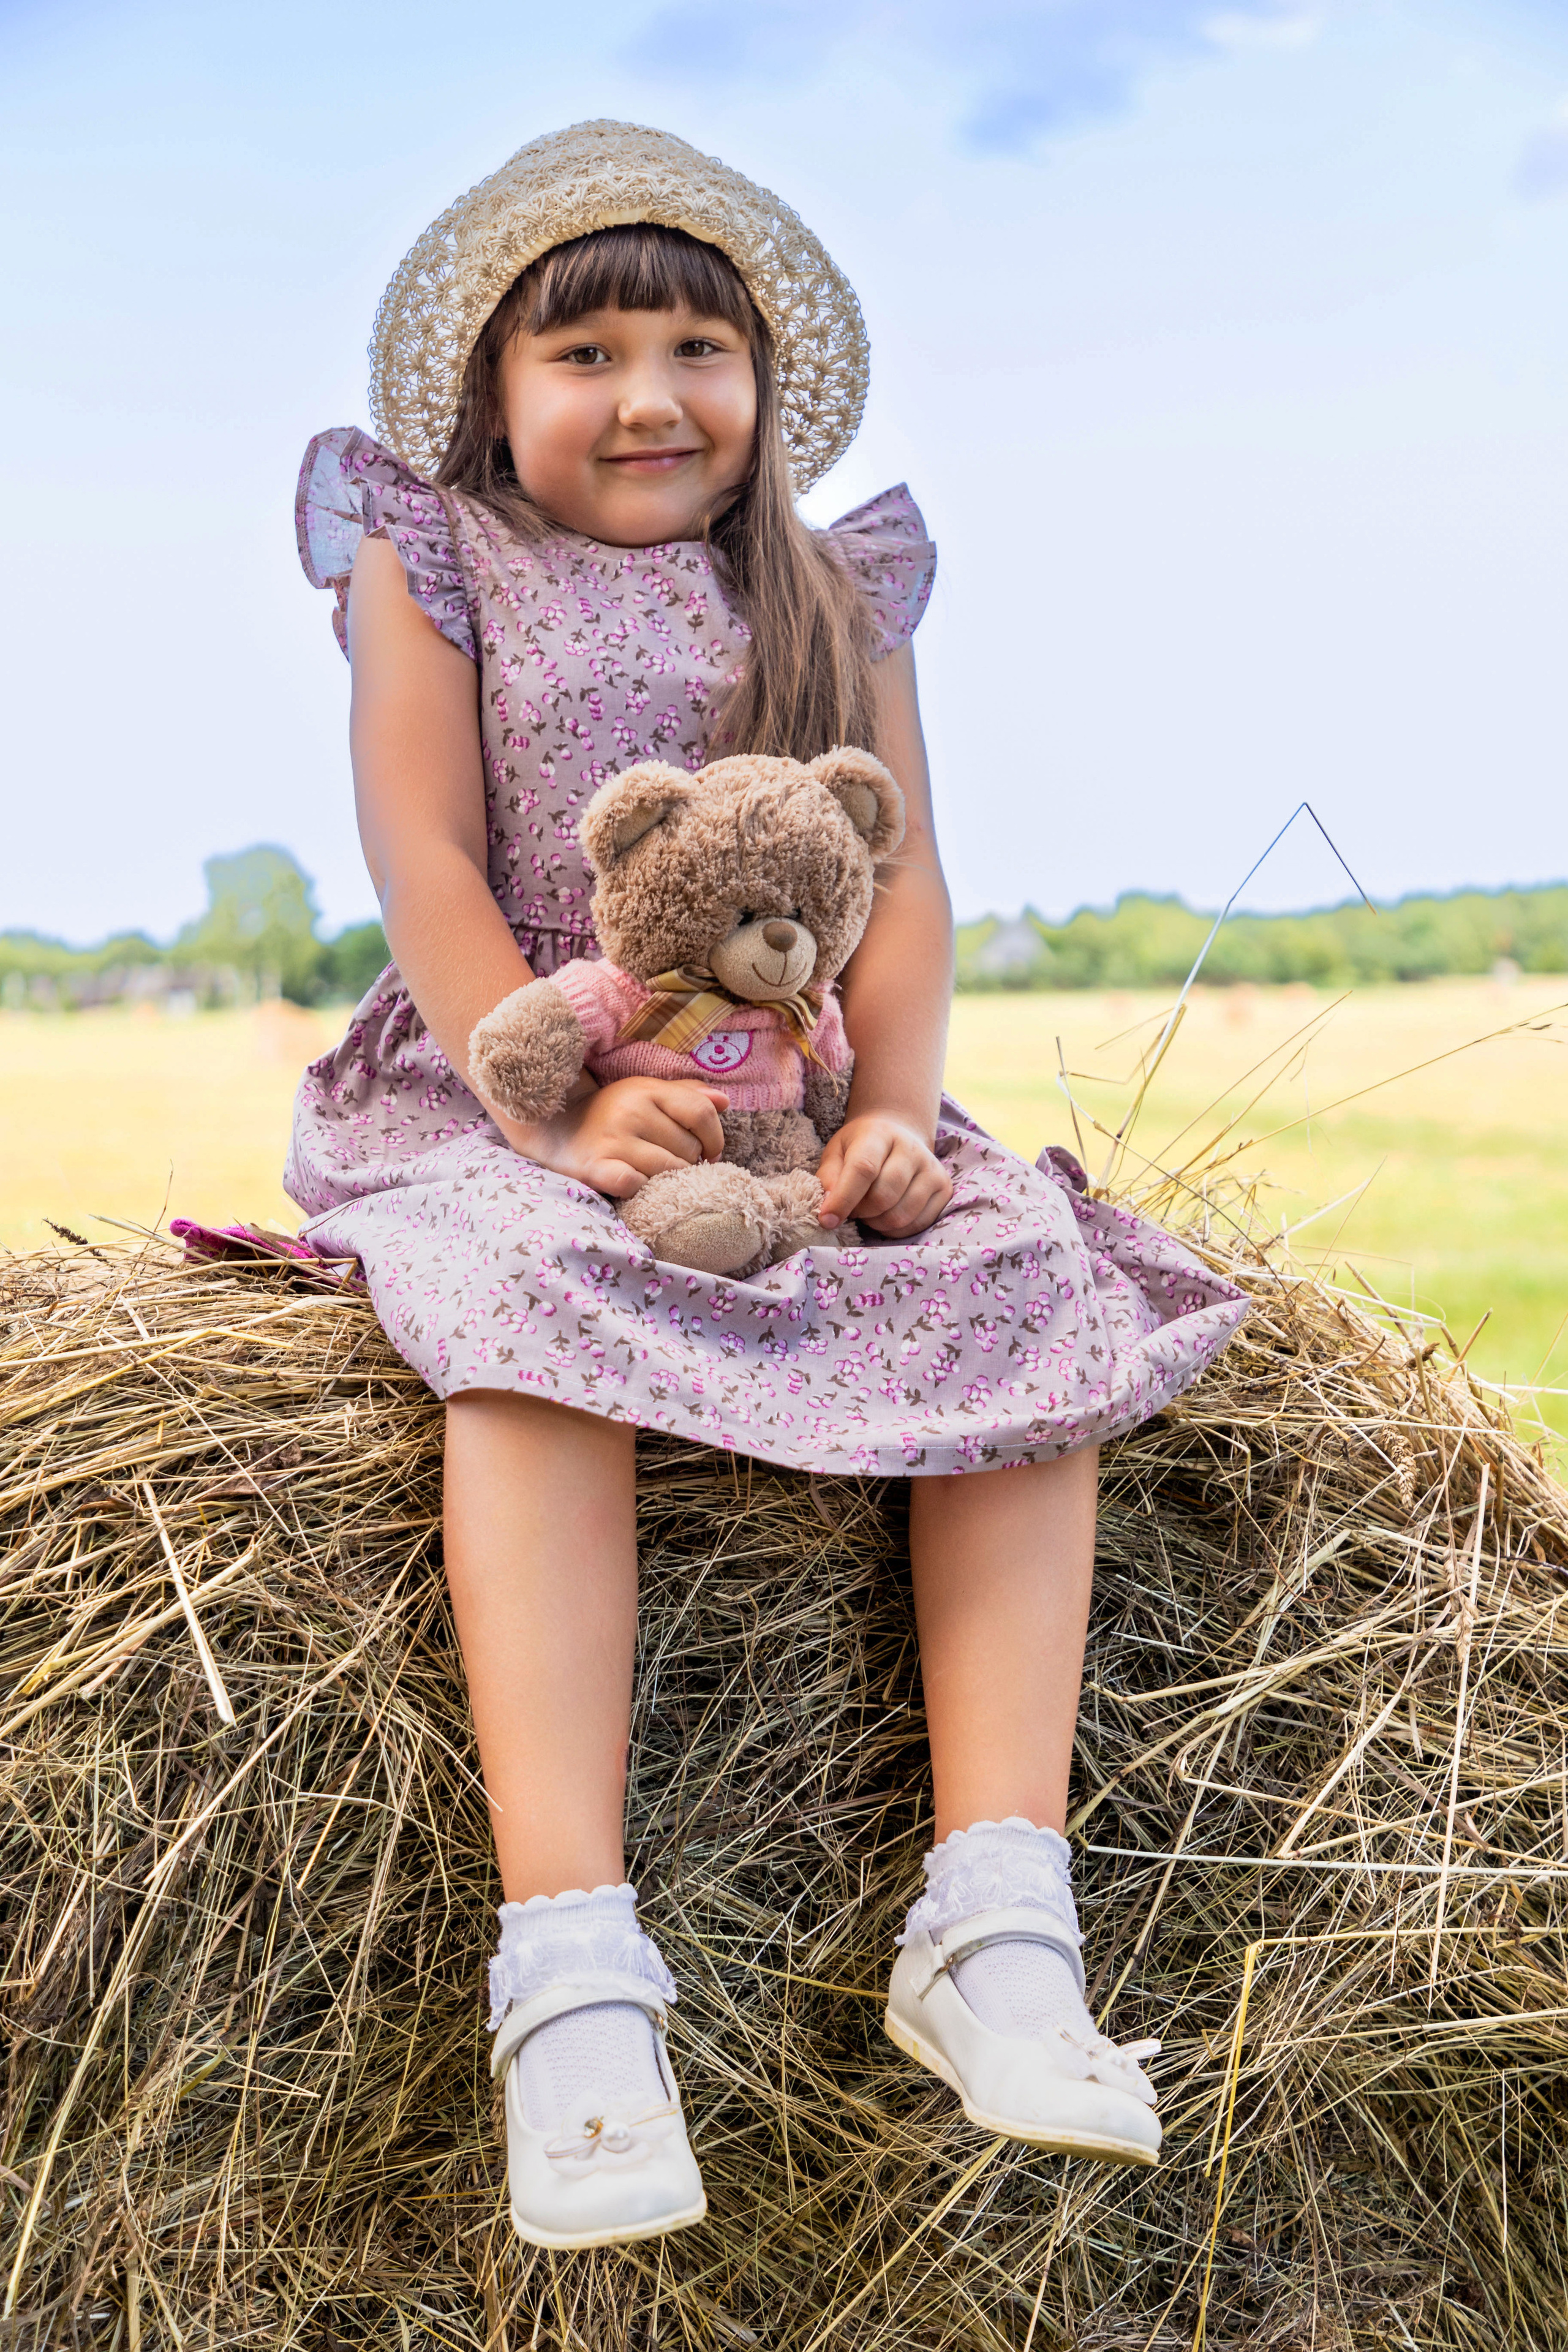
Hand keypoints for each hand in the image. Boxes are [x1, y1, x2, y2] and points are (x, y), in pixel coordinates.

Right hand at [502, 1075, 728, 1197]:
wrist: (556, 1127)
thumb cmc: (612, 1114)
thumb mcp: (646, 1094)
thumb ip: (687, 1095)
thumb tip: (724, 1102)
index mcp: (647, 1090)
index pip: (701, 1114)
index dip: (715, 1138)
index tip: (710, 1153)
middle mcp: (631, 1111)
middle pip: (689, 1149)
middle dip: (688, 1162)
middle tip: (672, 1164)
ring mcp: (612, 1139)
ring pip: (669, 1171)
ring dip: (670, 1180)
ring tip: (657, 1176)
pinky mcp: (595, 1167)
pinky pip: (635, 1184)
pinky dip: (641, 1189)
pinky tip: (637, 1185)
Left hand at [815, 1112, 951, 1237]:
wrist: (899, 1134)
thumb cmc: (861, 1146)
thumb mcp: (837, 1152)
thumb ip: (828, 1178)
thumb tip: (829, 1209)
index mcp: (879, 1134)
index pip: (864, 1169)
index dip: (843, 1199)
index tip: (826, 1220)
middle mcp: (911, 1149)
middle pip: (883, 1197)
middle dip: (860, 1212)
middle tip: (853, 1208)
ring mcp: (932, 1169)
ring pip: (900, 1216)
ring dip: (877, 1223)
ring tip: (869, 1210)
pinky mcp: (944, 1188)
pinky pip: (917, 1225)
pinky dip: (895, 1229)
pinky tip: (886, 1215)